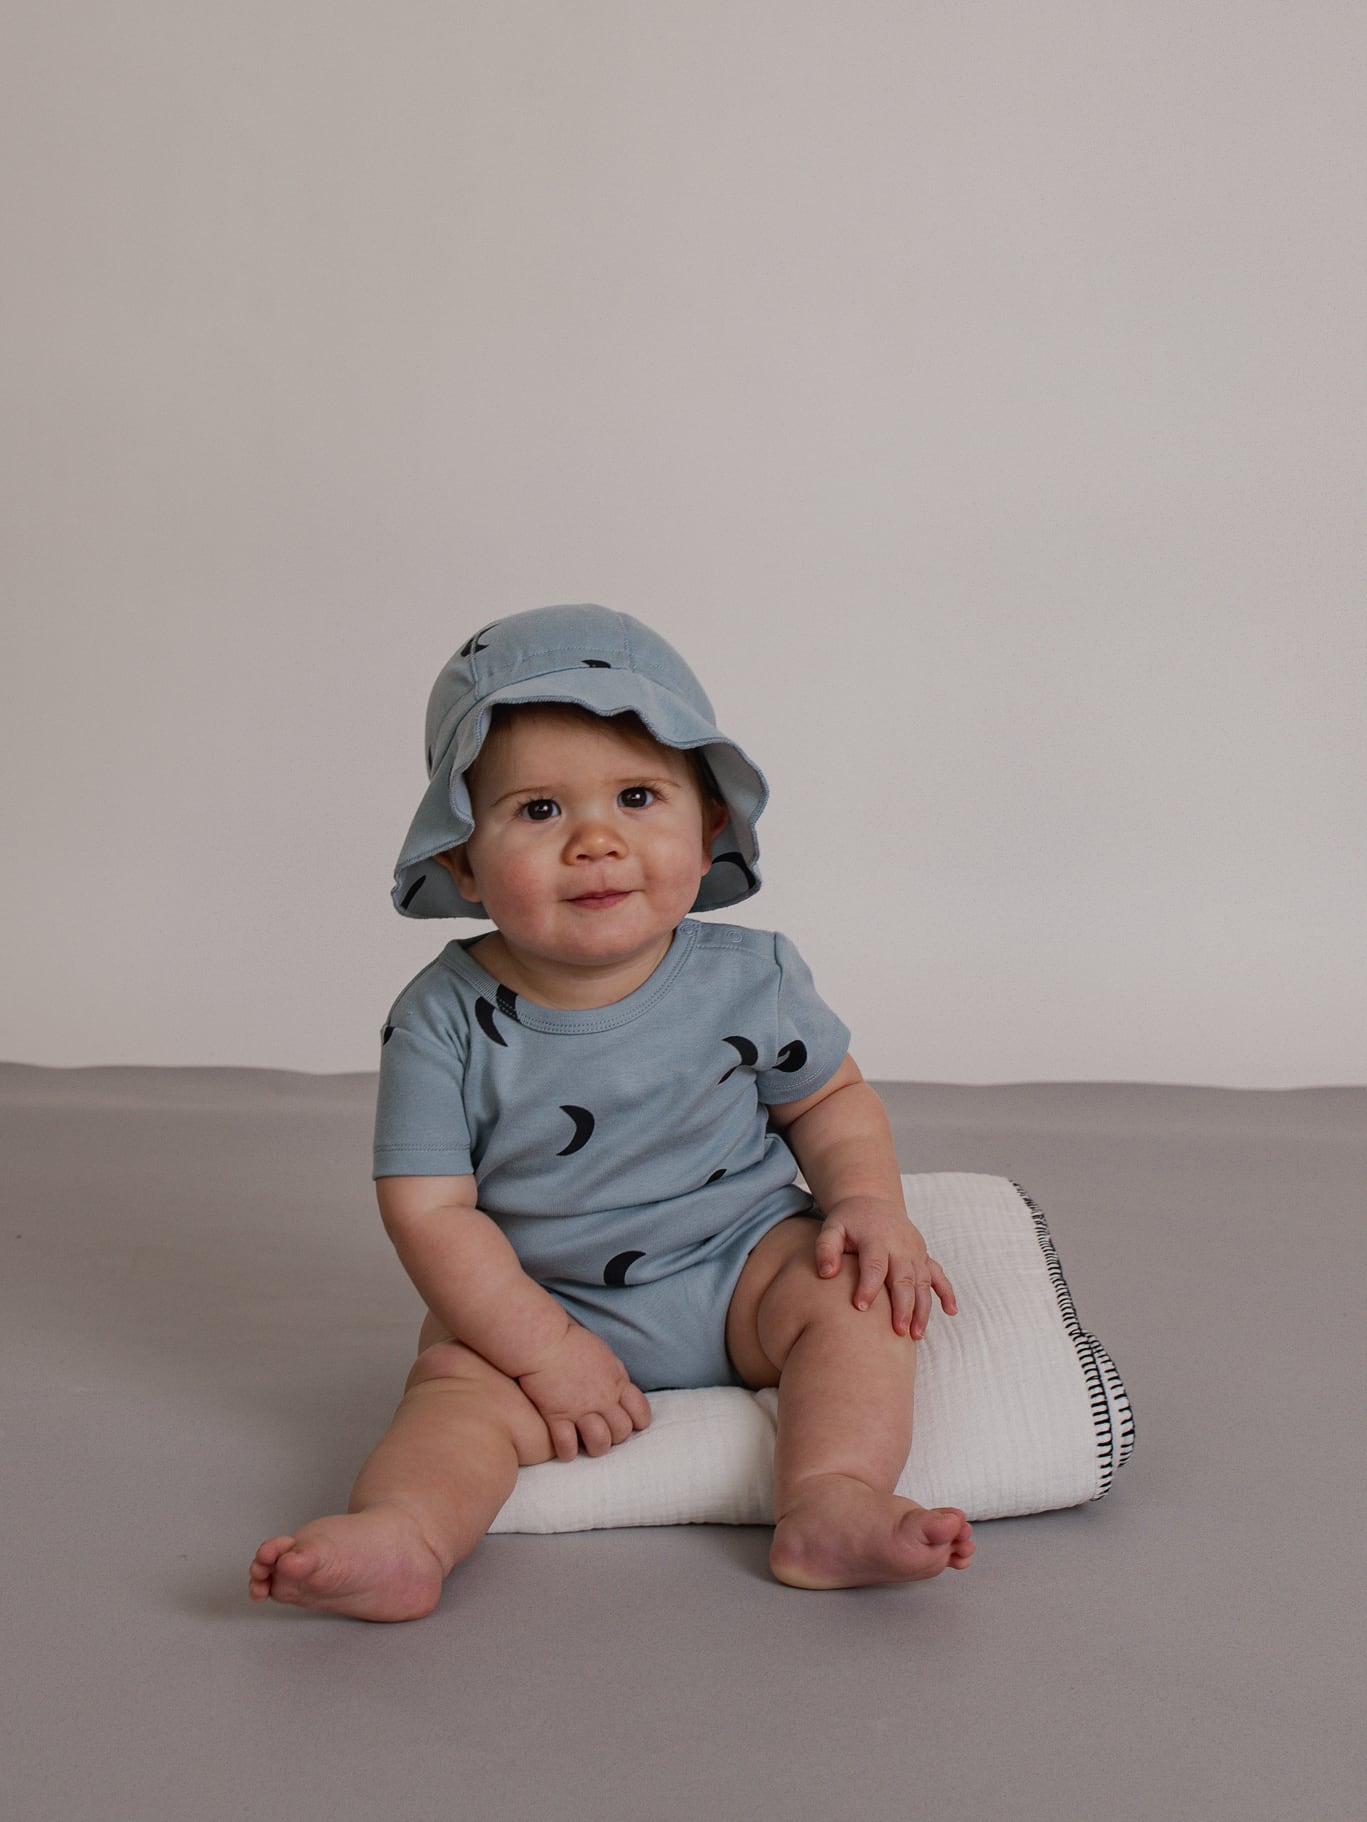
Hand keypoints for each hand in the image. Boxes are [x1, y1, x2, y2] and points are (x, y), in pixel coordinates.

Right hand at [516, 1320, 652, 1461]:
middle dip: (616, 1436)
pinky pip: (567, 1445)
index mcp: (616, 1382)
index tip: (627, 1421)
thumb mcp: (604, 1354)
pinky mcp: (556, 1415)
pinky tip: (566, 1448)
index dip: (637, 1422)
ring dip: (595, 1446)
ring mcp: (579, 1409)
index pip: (641, 1412)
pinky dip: (568, 1451)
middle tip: (603, 1431)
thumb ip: (616, 1373)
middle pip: (622, 1431)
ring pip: (600, 1443)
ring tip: (586, 1442)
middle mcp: (602, 1399)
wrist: (543, 1340)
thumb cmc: (572, 1343)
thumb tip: (623, 1385)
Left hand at [814, 1195, 957, 1338]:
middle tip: (898, 1331)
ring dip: (922, 1309)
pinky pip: (939, 1275)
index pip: (875, 1265)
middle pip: (904, 1278)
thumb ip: (826, 1248)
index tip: (860, 1308)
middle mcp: (900, 1246)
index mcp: (876, 1239)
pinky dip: (947, 1292)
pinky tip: (951, 1311)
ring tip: (915, 1335)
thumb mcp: (832, 1228)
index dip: (868, 1287)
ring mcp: (915, 1252)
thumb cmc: (849, 1221)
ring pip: (923, 1282)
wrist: (873, 1202)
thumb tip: (826, 1274)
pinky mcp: (923, 1256)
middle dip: (903, 1306)